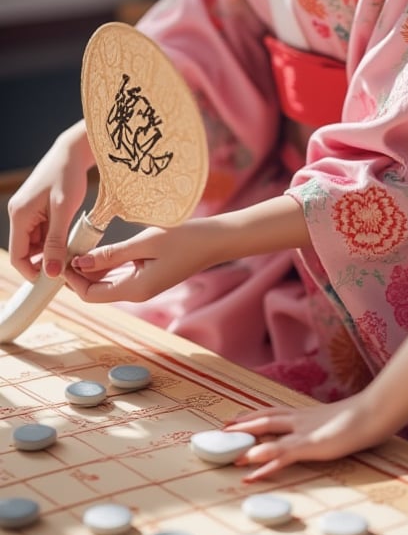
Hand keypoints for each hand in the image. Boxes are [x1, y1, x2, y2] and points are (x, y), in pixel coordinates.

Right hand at [8, 124, 91, 282]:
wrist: (73, 151)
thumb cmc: (68, 176)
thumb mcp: (64, 211)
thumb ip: (57, 242)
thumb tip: (51, 272)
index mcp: (20, 216)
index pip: (18, 256)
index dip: (33, 272)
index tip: (54, 280)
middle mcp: (19, 215)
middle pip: (28, 251)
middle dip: (46, 260)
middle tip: (69, 264)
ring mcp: (27, 212)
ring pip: (38, 243)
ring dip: (53, 249)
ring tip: (74, 247)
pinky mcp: (37, 209)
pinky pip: (44, 232)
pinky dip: (56, 237)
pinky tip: (71, 235)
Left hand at [65, 221, 202, 302]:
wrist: (215, 241)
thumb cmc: (185, 239)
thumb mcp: (145, 242)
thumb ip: (112, 254)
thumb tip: (81, 262)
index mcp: (135, 289)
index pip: (91, 295)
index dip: (73, 280)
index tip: (65, 258)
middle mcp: (137, 292)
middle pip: (96, 291)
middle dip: (79, 274)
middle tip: (68, 249)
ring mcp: (143, 286)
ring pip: (106, 283)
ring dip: (91, 269)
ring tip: (79, 246)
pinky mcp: (148, 276)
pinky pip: (119, 275)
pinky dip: (106, 265)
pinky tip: (100, 249)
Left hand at [226, 397, 376, 481]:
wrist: (373, 412)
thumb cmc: (362, 418)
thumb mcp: (339, 423)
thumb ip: (327, 427)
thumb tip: (325, 432)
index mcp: (307, 414)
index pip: (274, 411)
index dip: (254, 415)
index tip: (236, 419)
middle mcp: (301, 419)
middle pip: (265, 419)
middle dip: (243, 426)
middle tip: (223, 432)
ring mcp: (304, 431)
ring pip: (269, 436)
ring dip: (248, 447)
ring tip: (230, 458)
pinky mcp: (310, 444)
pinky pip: (282, 455)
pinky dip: (265, 463)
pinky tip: (253, 472)